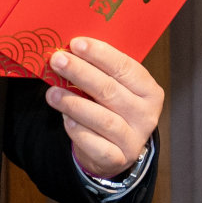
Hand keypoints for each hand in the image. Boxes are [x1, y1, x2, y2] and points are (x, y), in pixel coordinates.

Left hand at [44, 37, 163, 180]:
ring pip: (103, 119)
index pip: (125, 67)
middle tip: (58, 60)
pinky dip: (78, 130)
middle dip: (81, 73)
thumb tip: (68, 50)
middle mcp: (146, 115)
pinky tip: (65, 119)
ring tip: (52, 92)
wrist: (113, 150)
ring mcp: (134, 139)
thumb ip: (98, 71)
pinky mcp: (118, 159)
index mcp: (149, 91)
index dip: (100, 54)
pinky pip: (95, 144)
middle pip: (110, 90)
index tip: (76, 43)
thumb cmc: (110, 109)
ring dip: (73, 103)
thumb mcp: (112, 88)